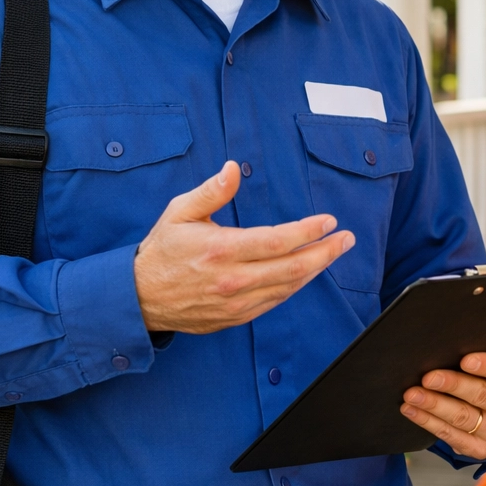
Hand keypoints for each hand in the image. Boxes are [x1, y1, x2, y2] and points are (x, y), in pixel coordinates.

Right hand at [134, 162, 355, 333]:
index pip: (277, 241)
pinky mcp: (236, 317)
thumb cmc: (162, 250)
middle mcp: (232, 280)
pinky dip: (295, 286)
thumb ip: (211, 191)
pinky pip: (275, 301)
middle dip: (326, 252)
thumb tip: (233, 168)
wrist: (138, 298)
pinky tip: (307, 272)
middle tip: (347, 238)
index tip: (329, 221)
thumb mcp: (179, 212)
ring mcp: (236, 303)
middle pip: (292, 268)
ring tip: (335, 251)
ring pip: (288, 287)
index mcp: (221, 250)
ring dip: (316, 269)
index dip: (308, 231)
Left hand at [401, 353, 485, 459]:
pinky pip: (451, 437)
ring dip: (434, 405)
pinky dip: (428, 422)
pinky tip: (412, 409)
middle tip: (427, 376)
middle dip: (453, 385)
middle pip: (485, 397)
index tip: (465, 359)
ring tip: (411, 393)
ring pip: (464, 419)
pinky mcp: (482, 451)